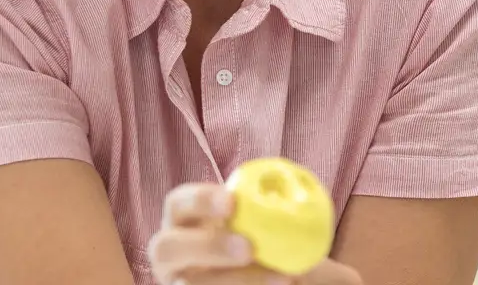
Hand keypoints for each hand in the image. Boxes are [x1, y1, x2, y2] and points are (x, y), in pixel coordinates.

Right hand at [147, 183, 362, 284]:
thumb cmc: (273, 248)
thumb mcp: (280, 231)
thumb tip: (311, 207)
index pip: (179, 203)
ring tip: (281, 279)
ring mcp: (178, 283)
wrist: (278, 279)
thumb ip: (291, 219)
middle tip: (249, 248)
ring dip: (232, 280)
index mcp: (186, 222)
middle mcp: (172, 255)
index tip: (233, 202)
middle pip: (166, 248)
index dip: (200, 200)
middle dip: (206, 246)